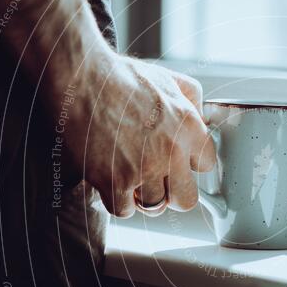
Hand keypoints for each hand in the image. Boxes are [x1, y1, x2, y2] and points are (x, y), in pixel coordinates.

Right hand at [59, 48, 215, 217]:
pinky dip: (115, 200)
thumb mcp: (168, 78)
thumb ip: (192, 99)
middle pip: (186, 199)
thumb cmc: (120, 76)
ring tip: (128, 175)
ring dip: (140, 195)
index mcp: (188, 126)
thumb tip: (202, 119)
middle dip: (172, 193)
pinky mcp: (115, 181)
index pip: (207, 165)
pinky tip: (110, 180)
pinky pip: (123, 210)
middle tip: (156, 181)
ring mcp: (144, 169)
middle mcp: (171, 151)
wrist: (80, 77)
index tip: (176, 162)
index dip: (189, 165)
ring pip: (154, 206)